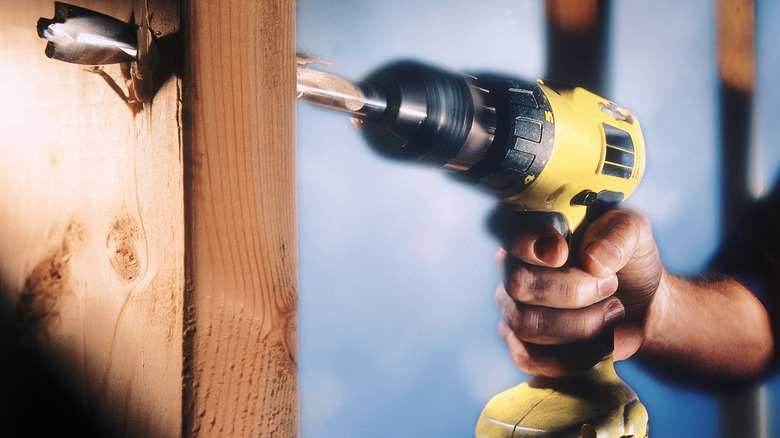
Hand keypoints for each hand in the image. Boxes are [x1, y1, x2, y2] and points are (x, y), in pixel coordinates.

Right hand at [492, 207, 662, 376]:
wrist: (642, 305)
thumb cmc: (627, 261)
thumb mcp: (635, 233)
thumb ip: (619, 232)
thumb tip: (594, 258)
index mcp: (531, 233)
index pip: (507, 232)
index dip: (529, 243)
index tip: (563, 253)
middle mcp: (512, 270)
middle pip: (519, 284)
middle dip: (572, 291)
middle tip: (611, 285)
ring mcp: (513, 310)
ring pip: (528, 324)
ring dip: (580, 324)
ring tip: (614, 312)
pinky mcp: (522, 347)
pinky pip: (530, 358)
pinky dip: (572, 356)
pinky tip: (599, 344)